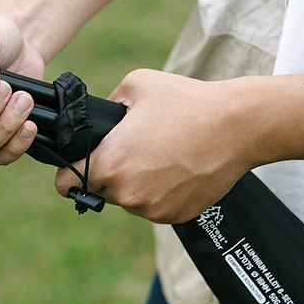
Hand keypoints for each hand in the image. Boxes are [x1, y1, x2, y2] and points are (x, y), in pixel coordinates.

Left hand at [55, 69, 256, 223]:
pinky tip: (175, 168)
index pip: (65, 183)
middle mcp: (127, 194)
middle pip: (98, 190)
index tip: (81, 160)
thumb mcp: (134, 86)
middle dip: (106, 173)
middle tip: (131, 149)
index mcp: (109, 164)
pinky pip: (153, 207)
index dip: (69, 170)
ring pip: (127, 200)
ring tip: (159, 154)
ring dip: (133, 183)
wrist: (239, 126)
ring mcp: (152, 210)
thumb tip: (94, 120)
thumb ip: (105, 106)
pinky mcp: (175, 217)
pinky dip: (158, 193)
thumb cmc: (187, 102)